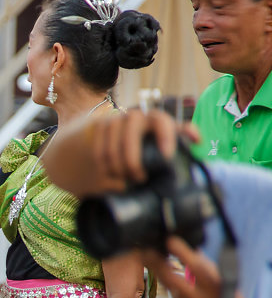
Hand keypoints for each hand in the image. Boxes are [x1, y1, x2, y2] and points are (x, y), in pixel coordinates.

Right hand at [57, 110, 199, 195]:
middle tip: (139, 179)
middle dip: (132, 163)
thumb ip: (183, 139)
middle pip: (129, 138)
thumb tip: (197, 137)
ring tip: (126, 180)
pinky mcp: (100, 127)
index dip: (164, 137)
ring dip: (118, 169)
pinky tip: (112, 175)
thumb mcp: (168, 140)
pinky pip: (99, 152)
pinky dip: (105, 168)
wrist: (119, 135)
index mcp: (155, 119)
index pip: (161, 121)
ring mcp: (115, 120)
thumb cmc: (149, 143)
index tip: (166, 156)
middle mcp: (135, 117)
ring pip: (112, 149)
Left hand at [142, 237, 226, 297]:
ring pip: (169, 287)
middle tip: (146, 249)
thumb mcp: (225, 282)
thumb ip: (206, 268)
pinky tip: (166, 278)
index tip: (169, 240)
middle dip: (156, 263)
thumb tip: (189, 247)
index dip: (182, 253)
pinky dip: (170, 287)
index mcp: (218, 286)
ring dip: (158, 272)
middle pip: (173, 279)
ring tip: (147, 257)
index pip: (198, 267)